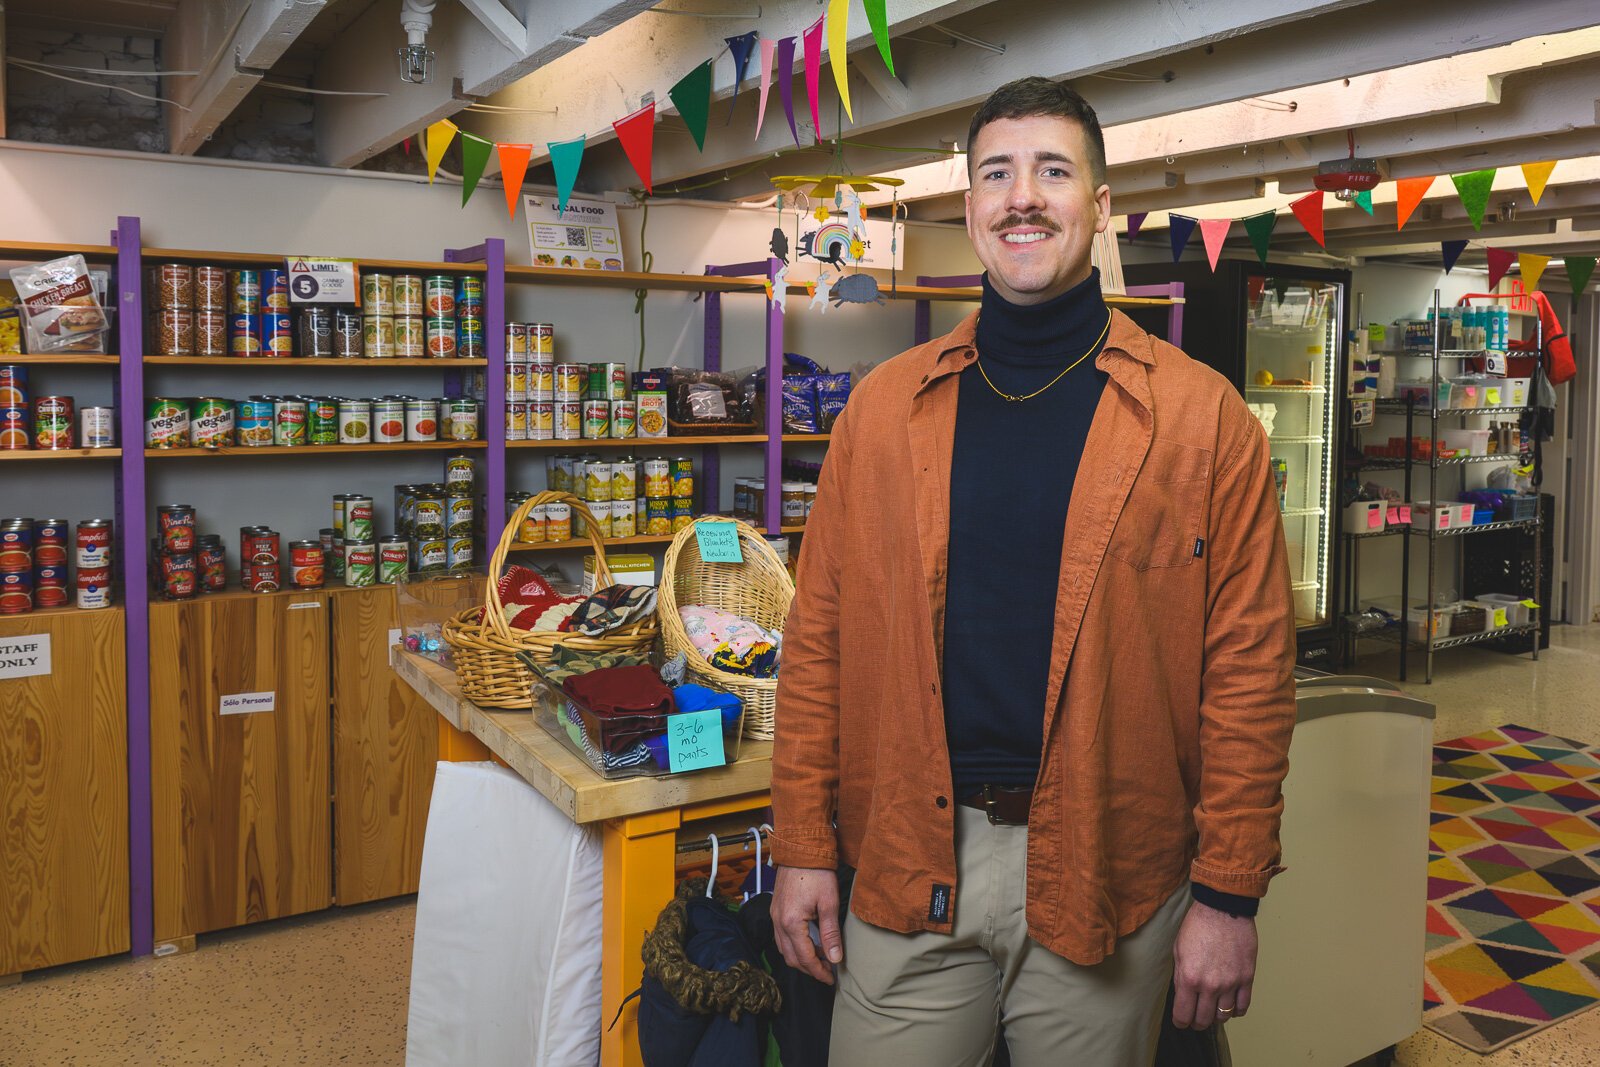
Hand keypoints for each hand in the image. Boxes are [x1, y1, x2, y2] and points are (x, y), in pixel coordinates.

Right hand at [772, 865, 842, 984]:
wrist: (801, 849)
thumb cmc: (817, 872)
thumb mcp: (829, 903)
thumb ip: (830, 933)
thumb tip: (835, 958)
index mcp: (791, 923)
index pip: (805, 958)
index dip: (819, 971)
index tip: (831, 978)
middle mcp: (778, 922)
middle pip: (791, 958)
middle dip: (809, 968)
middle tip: (828, 971)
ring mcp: (774, 915)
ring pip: (784, 949)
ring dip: (801, 958)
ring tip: (821, 958)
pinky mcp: (775, 909)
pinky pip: (781, 936)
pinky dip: (794, 946)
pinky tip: (809, 942)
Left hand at [1171, 901, 1257, 1029]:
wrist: (1223, 909)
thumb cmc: (1197, 926)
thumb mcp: (1178, 950)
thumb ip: (1180, 976)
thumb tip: (1183, 995)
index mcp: (1189, 977)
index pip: (1183, 1014)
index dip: (1180, 1022)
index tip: (1181, 1022)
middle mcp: (1210, 985)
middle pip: (1204, 1020)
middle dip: (1197, 1023)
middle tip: (1195, 1020)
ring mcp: (1231, 983)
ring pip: (1223, 1016)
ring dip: (1216, 1017)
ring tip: (1212, 1011)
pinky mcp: (1247, 978)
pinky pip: (1243, 1006)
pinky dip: (1236, 1011)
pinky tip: (1230, 1006)